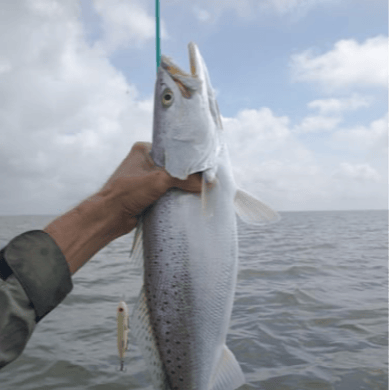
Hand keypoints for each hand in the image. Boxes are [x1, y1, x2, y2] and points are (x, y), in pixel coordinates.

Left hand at [44, 142, 201, 274]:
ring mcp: (145, 179)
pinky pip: (166, 192)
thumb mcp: (159, 180)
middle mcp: (144, 162)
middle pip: (173, 166)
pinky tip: (187, 199)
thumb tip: (207, 183)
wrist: (109, 216)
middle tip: (203, 177)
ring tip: (198, 188)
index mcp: (143, 150)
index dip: (187, 157)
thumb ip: (184, 179)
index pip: (172, 149)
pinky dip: (174, 196)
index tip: (203, 163)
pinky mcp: (146, 194)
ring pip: (170, 180)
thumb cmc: (127, 192)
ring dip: (180, 187)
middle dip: (186, 173)